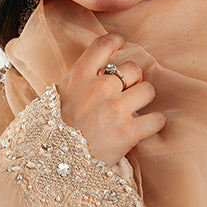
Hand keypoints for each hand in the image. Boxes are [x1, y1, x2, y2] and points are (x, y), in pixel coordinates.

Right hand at [56, 34, 165, 164]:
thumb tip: (91, 75)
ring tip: (134, 110)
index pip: (104, 44)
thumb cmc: (49, 134)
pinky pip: (157, 119)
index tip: (121, 45)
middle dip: (133, 80)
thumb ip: (75, 83)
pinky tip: (145, 127)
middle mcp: (100, 88)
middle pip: (133, 69)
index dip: (117, 42)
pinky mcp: (128, 133)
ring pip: (148, 90)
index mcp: (79, 76)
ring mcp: (115, 109)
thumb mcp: (53, 98)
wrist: (52, 164)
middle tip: (126, 93)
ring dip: (143, 100)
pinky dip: (154, 123)